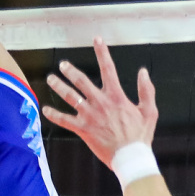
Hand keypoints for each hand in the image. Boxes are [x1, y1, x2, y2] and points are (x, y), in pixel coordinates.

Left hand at [42, 38, 158, 165]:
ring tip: (51, 79)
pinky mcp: (83, 129)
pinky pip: (64, 120)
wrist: (131, 156)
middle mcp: (100, 103)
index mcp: (116, 96)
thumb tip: (143, 72)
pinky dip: (54, 115)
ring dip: (58, 86)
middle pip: (81, 81)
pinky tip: (45, 110)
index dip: (102, 52)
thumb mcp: (150, 111)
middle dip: (71, 70)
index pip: (108, 69)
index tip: (97, 39)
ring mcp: (89, 116)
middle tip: (63, 64)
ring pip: (70, 97)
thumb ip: (146, 90)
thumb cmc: (141, 136)